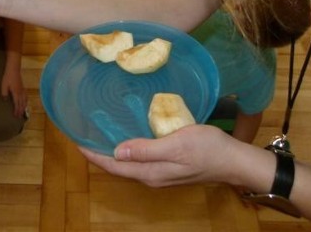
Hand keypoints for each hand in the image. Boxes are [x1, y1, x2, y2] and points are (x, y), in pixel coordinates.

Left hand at [1, 69, 27, 118]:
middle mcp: (20, 93)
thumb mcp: (4, 85)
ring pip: (25, 100)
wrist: (13, 69)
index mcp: (16, 93)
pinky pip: (26, 97)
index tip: (16, 116)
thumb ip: (4, 94)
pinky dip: (26, 101)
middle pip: (22, 104)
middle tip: (20, 117)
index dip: (16, 110)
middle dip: (21, 111)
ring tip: (24, 112)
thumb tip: (5, 100)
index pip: (17, 104)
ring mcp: (22, 90)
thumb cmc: (8, 77)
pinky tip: (25, 102)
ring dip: (24, 107)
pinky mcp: (23, 87)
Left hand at [78, 124, 236, 188]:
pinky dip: (128, 149)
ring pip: (129, 163)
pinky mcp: (168, 167)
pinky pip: (141, 159)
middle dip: (99, 153)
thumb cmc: (207, 148)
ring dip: (113, 151)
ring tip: (99, 134)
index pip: (113, 165)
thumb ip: (146, 149)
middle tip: (83, 134)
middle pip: (118, 166)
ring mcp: (160, 173)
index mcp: (150, 172)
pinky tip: (128, 137)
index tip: (76, 140)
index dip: (93, 154)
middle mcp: (151, 176)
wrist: (233, 160)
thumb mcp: (176, 144)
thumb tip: (117, 151)